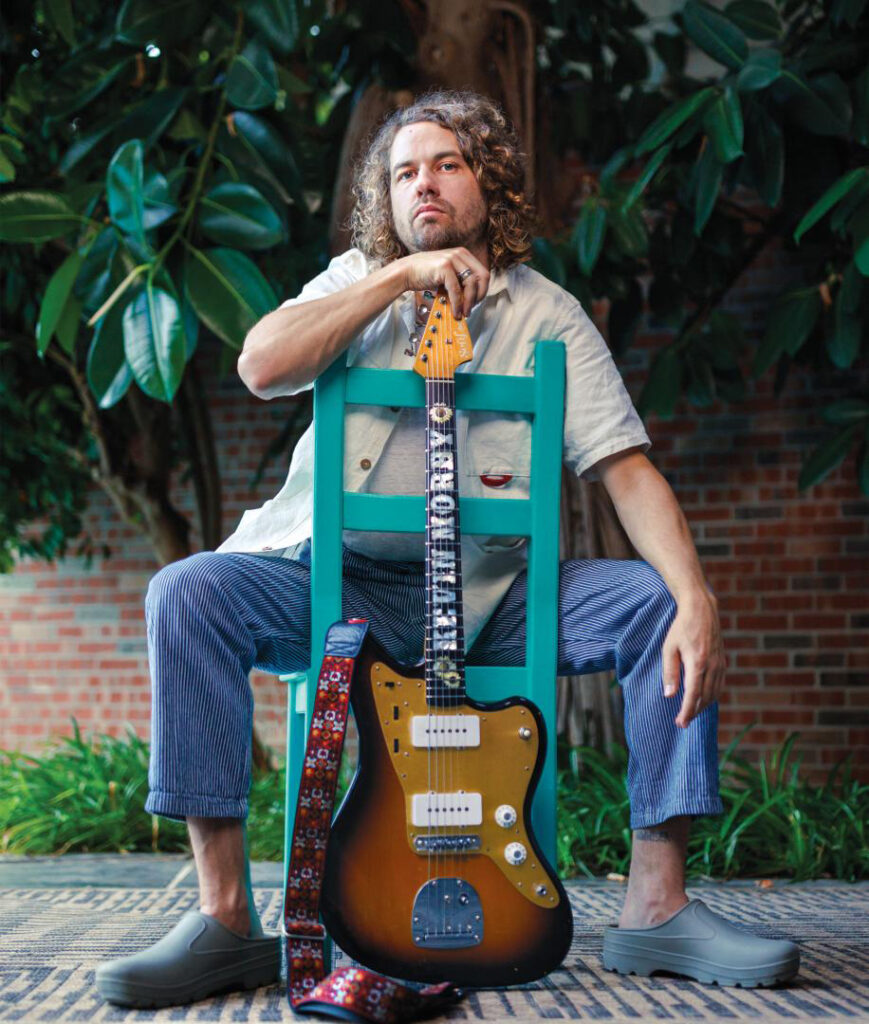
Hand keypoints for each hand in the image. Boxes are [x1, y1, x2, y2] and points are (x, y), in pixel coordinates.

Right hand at [397, 247, 489, 319]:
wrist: (406, 272)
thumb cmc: (426, 275)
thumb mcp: (448, 275)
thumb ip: (460, 281)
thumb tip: (473, 299)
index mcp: (463, 254)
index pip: (483, 273)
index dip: (482, 290)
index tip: (475, 303)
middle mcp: (460, 254)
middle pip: (482, 277)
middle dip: (479, 296)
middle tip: (470, 309)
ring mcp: (452, 258)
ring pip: (471, 284)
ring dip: (469, 302)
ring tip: (463, 313)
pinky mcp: (444, 267)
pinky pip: (456, 290)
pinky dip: (458, 304)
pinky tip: (455, 312)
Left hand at [661, 588, 726, 728]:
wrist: (702, 610)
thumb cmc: (681, 628)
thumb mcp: (669, 648)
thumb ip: (669, 672)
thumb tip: (669, 695)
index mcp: (697, 663)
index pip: (693, 695)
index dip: (687, 712)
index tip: (680, 723)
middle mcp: (712, 666)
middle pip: (705, 698)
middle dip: (694, 712)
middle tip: (682, 722)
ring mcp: (720, 664)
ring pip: (715, 693)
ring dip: (703, 706)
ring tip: (691, 713)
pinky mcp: (723, 661)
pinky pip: (720, 684)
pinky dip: (712, 696)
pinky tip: (704, 699)